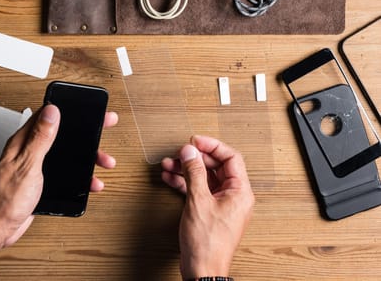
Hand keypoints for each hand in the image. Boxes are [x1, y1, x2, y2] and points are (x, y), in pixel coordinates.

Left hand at [0, 104, 117, 258]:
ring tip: (103, 160)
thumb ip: (40, 138)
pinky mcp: (41, 180)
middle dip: (85, 132)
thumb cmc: (5, 199)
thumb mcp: (27, 164)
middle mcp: (29, 150)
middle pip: (62, 133)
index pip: (48, 116)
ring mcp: (36, 165)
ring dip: (86, 157)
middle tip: (103, 126)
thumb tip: (51, 112)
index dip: (68, 109)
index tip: (87, 106)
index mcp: (23, 141)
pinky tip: (89, 181)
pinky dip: (80, 176)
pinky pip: (65, 172)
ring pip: (66, 154)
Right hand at [161, 135, 253, 278]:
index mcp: (240, 192)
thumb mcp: (199, 201)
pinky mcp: (209, 211)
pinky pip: (198, 189)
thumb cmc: (208, 244)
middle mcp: (233, 196)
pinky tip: (170, 178)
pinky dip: (184, 183)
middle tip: (179, 154)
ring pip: (204, 177)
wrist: (202, 269)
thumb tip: (190, 152)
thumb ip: (194, 173)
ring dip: (186, 170)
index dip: (212, 146)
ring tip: (168, 165)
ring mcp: (221, 204)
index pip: (230, 158)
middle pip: (215, 166)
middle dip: (194, 158)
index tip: (195, 141)